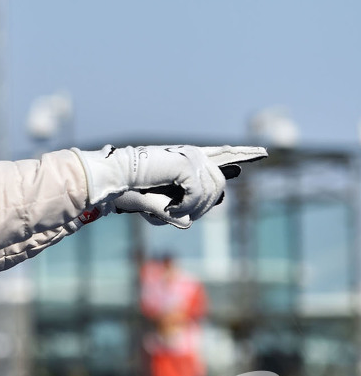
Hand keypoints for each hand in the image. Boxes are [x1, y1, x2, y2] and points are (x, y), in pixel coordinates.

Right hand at [74, 145, 266, 227]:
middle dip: (205, 206)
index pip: (222, 154)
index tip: (262, 152)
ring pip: (212, 192)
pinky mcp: (187, 164)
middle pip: (219, 184)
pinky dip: (185, 207)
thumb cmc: (129, 191)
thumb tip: (191, 223)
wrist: (113, 179)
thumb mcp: (158, 205)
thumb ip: (178, 211)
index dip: (242, 154)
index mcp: (186, 159)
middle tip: (179, 214)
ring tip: (169, 212)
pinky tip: (169, 208)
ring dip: (192, 209)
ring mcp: (192, 157)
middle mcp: (193, 154)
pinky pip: (199, 194)